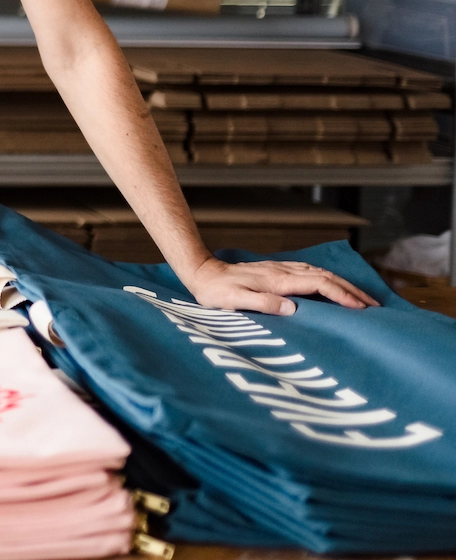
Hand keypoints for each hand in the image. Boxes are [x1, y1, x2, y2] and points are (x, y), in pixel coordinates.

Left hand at [180, 256, 377, 315]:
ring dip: (343, 284)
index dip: (342, 295)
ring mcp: (282, 270)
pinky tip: (335, 286)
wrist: (204, 273)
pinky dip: (329, 279)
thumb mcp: (235, 301)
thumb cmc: (217, 292)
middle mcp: (284, 272)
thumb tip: (292, 309)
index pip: (319, 284)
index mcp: (278, 280)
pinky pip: (311, 272)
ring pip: (321, 273)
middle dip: (352, 290)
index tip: (362, 308)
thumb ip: (263, 304)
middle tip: (375, 306)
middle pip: (327, 277)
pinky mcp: (278, 271)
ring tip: (362, 298)